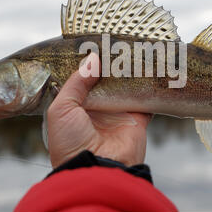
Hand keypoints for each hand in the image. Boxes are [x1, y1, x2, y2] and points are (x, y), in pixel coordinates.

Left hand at [47, 53, 151, 167]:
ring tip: (132, 48)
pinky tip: (149, 67)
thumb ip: (76, 82)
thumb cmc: (71, 142)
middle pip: (106, 80)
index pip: (83, 79)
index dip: (88, 63)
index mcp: (77, 106)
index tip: (94, 43)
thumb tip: (93, 59)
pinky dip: (148, 84)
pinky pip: (145, 97)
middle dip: (111, 64)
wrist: (96, 169)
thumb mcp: (61, 108)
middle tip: (116, 42)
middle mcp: (98, 108)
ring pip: (126, 85)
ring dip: (129, 71)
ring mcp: (118, 112)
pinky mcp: (138, 117)